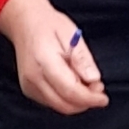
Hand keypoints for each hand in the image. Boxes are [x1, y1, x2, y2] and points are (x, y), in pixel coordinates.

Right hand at [0, 0, 107, 114]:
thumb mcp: (72, 34)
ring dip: (77, 102)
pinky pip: (52, 102)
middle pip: (64, 105)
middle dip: (85, 102)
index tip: (104, 98)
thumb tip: (93, 80)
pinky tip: (72, 84)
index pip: (70, 90)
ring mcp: (28, 85)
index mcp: (44, 61)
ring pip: (59, 106)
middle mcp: (33, 78)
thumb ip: (82, 59)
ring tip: (86, 83)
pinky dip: (67, 99)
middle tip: (97, 88)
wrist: (24, 22)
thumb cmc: (48, 25)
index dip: (90, 98)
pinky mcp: (28, 89)